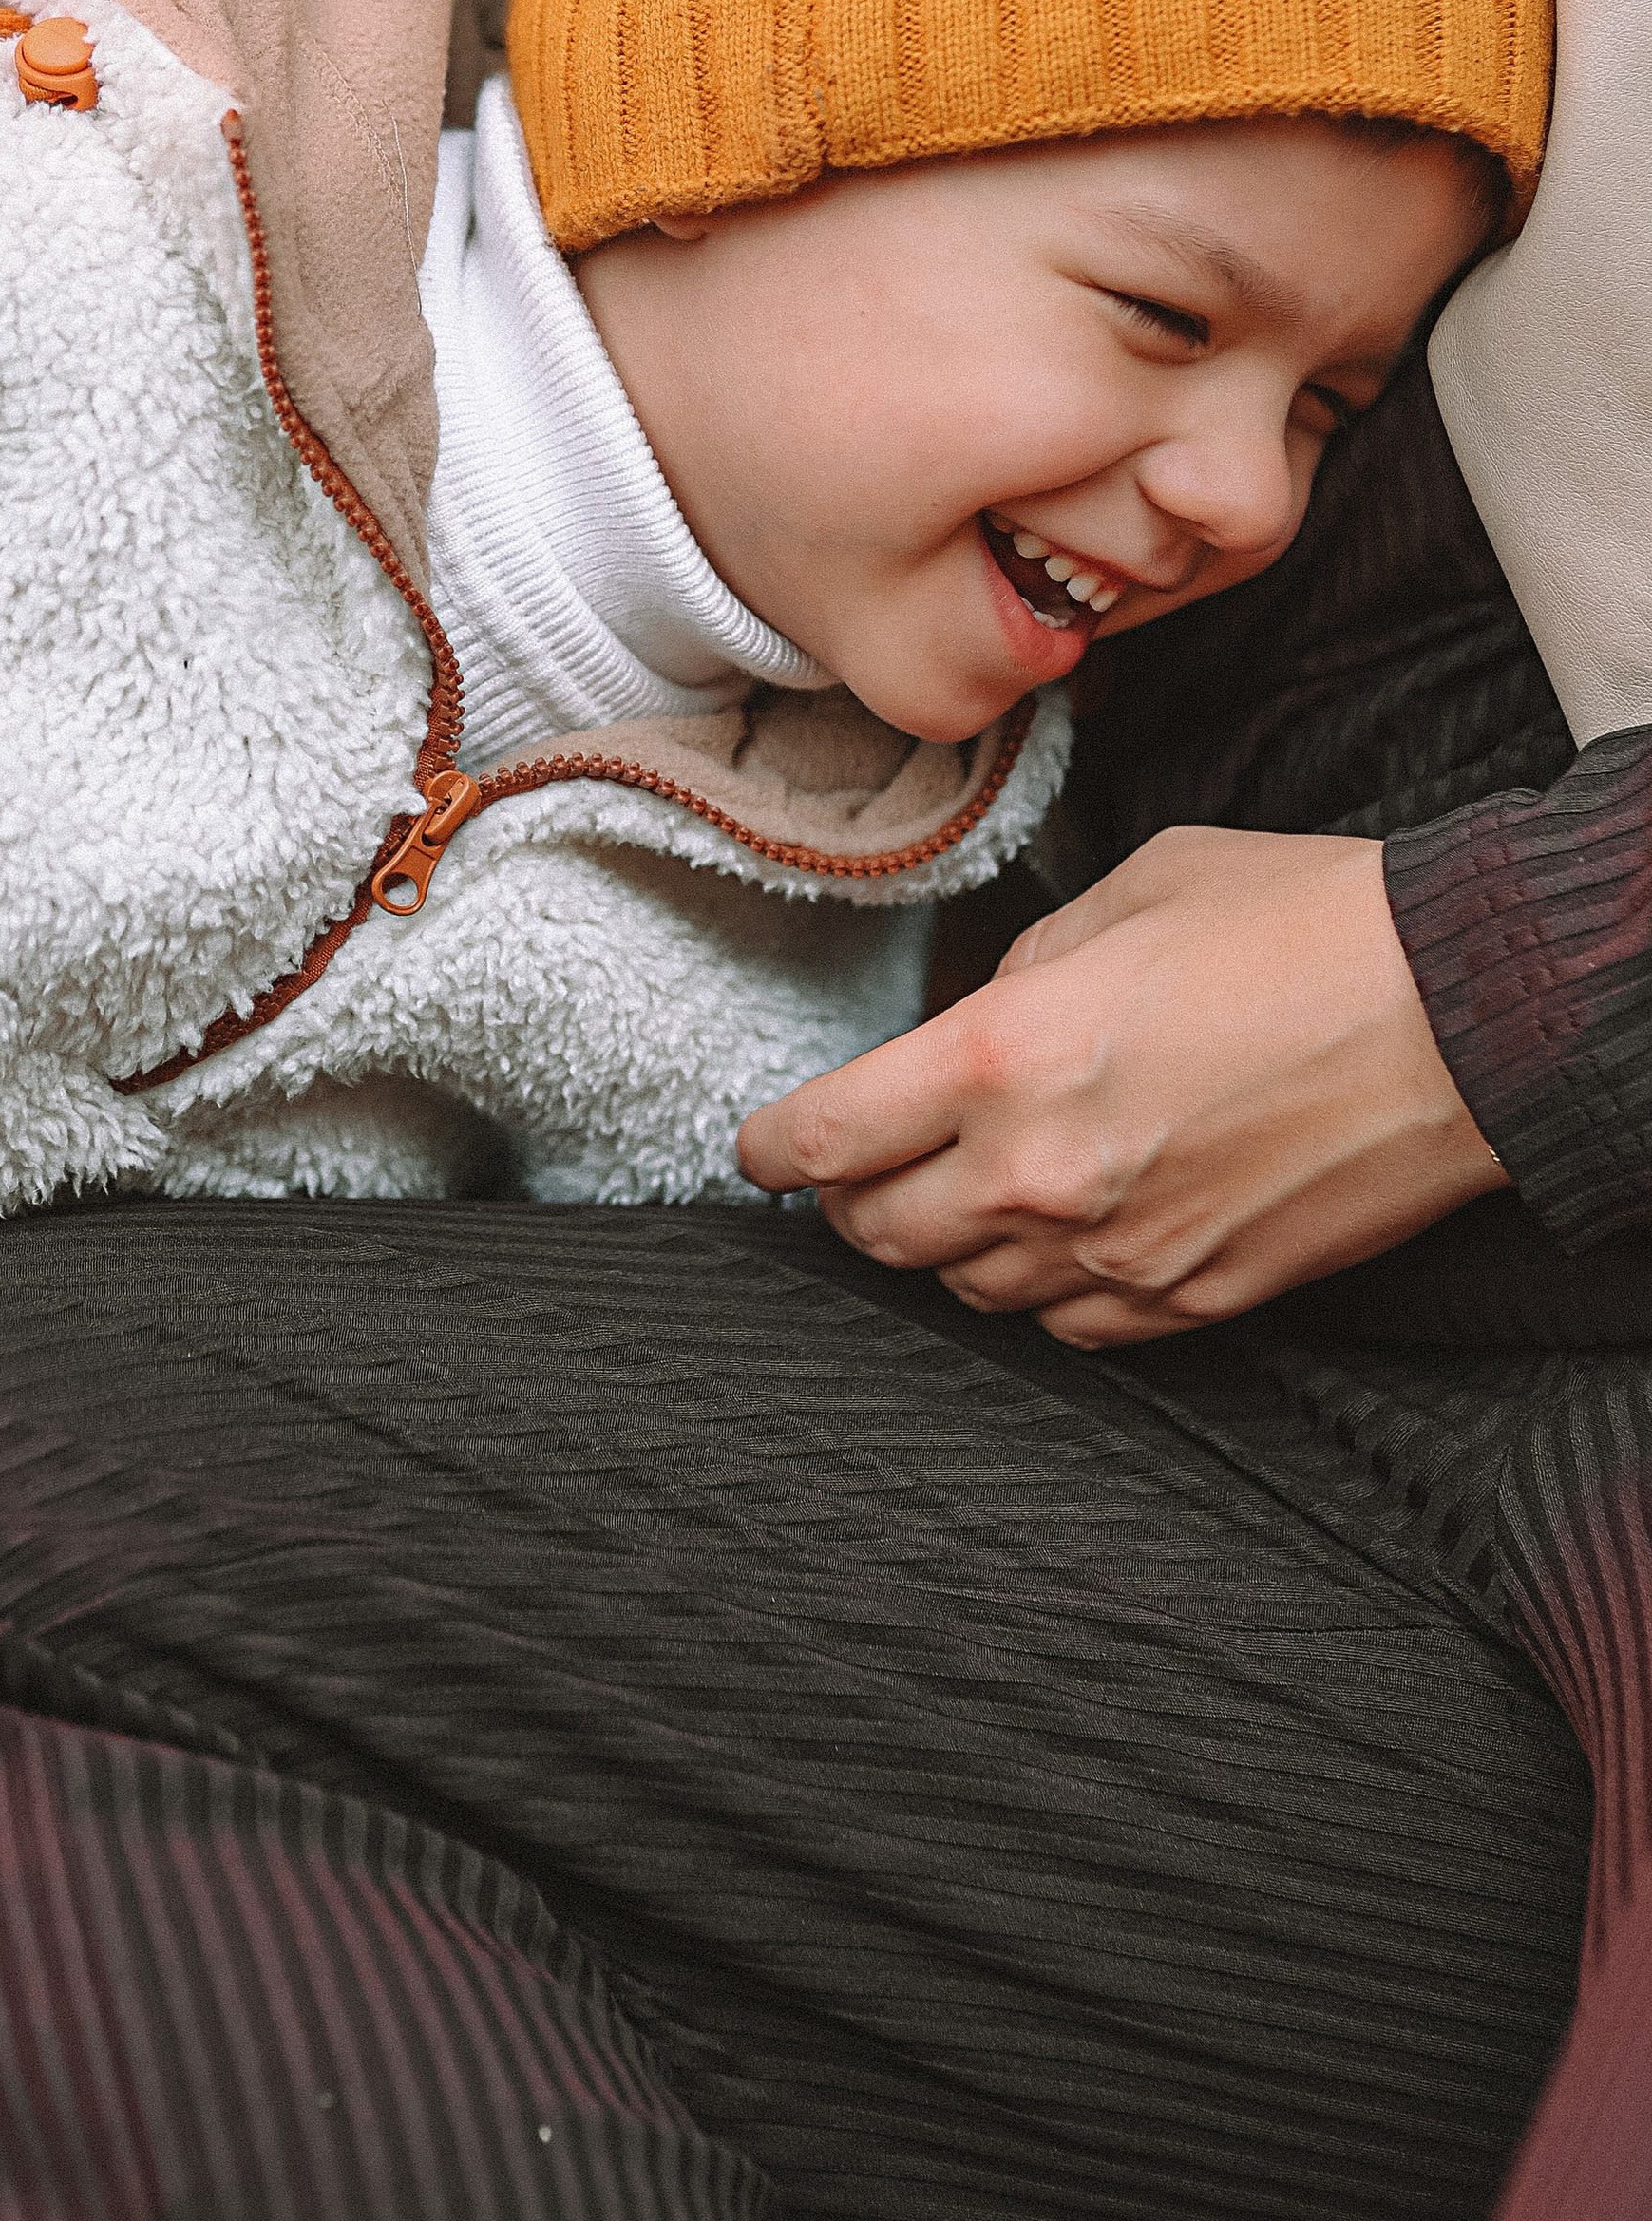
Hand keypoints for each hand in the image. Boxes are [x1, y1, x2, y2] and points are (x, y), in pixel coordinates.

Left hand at [738, 827, 1506, 1344]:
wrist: (1459, 1016)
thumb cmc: (1301, 926)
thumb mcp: (1126, 893)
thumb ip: (1023, 969)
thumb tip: (982, 1017)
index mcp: (1001, 1057)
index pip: (824, 1139)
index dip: (770, 1147)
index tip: (760, 1147)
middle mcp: (1042, 1174)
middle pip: (878, 1233)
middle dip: (849, 1201)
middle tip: (856, 1170)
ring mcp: (1118, 1253)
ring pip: (968, 1288)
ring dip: (945, 1245)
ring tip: (961, 1196)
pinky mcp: (1192, 1299)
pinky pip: (1067, 1326)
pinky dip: (1039, 1292)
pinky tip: (1056, 1242)